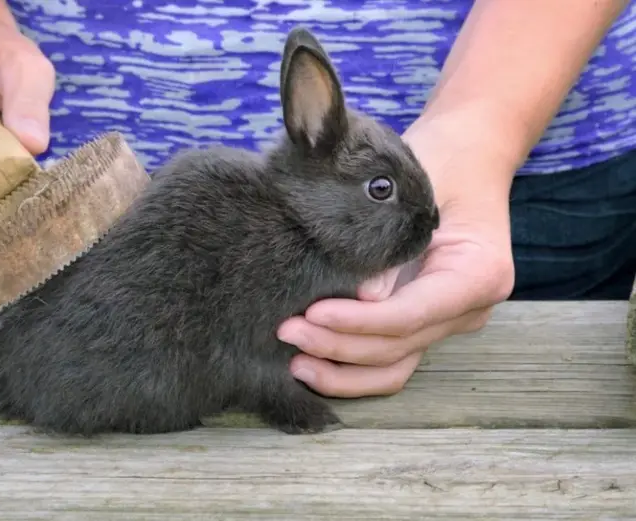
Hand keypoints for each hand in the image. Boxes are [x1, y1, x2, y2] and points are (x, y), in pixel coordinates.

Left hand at [277, 114, 516, 397]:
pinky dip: (352, 369)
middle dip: (339, 345)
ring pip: (394, 368)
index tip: (312, 314)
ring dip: (343, 371)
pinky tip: (312, 363)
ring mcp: (446, 321)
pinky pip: (388, 359)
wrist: (466, 156)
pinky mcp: (422, 324)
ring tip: (294, 362)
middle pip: (399, 346)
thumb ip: (392, 241)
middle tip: (287, 331)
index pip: (413, 313)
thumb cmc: (441, 161)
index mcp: (479, 272)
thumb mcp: (418, 186)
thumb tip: (364, 295)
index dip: (359, 321)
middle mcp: (468, 308)